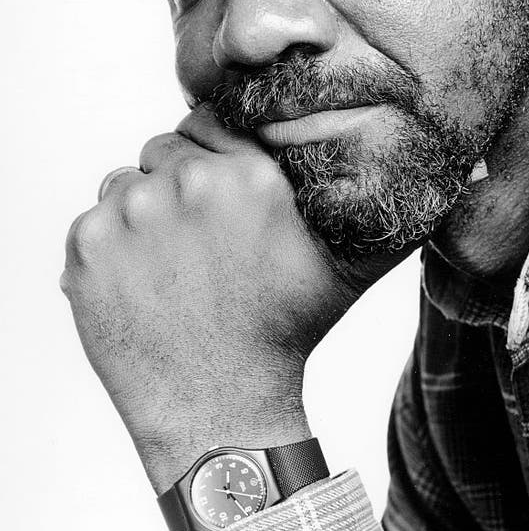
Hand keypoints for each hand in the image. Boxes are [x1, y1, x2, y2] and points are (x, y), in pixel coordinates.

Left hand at [61, 105, 406, 493]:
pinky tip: (141, 286)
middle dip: (177, 185)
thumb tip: (436, 167)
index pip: (208, 122)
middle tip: (198, 242)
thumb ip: (378, 207)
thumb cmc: (285, 332)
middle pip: (163, 151)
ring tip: (171, 267)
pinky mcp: (88, 247)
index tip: (217, 199)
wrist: (220, 408)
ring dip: (141, 215)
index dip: (211, 158)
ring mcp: (132, 213)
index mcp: (253, 176)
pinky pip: (92, 222)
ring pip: (125, 184)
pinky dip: (109, 249)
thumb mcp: (347, 265)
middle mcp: (191, 183)